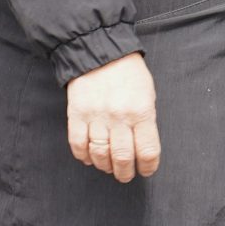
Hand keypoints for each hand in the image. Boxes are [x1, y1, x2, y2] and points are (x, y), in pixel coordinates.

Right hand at [65, 52, 160, 182]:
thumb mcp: (147, 93)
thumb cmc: (128, 73)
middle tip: (125, 174)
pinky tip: (89, 156)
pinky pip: (78, 145)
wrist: (99, 50)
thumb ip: (145, 121)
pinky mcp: (77, 114)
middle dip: (125, 173)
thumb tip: (142, 148)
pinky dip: (83, 156)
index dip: (147, 167)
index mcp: (141, 111)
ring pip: (99, 155)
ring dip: (105, 166)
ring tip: (108, 166)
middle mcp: (119, 117)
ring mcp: (96, 117)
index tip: (145, 170)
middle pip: (122, 158)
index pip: (147, 151)